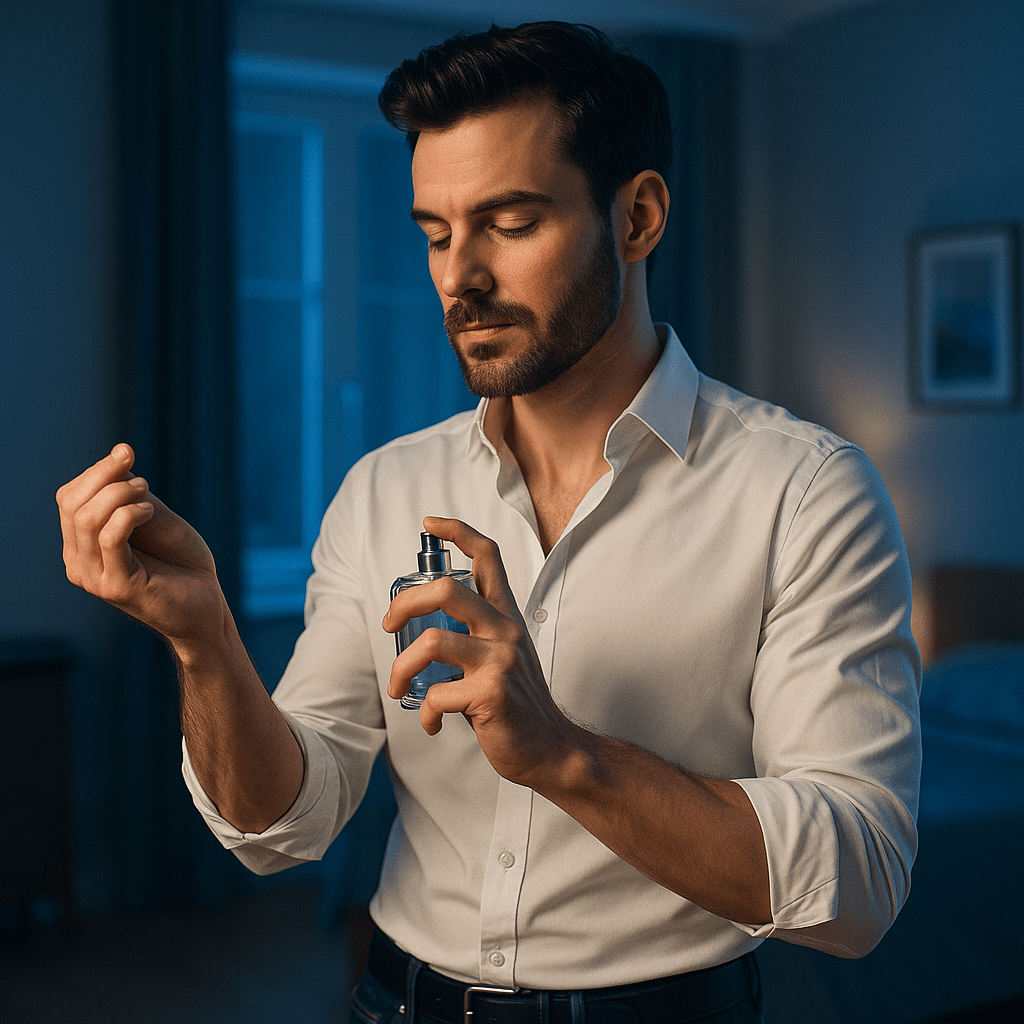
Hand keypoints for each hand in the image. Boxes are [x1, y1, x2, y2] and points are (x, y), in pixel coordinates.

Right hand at [57, 443, 225, 644]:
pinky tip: (149, 512)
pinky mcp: (117, 587)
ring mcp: (95, 578)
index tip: (126, 452)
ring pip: (87, 519)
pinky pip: (110, 539)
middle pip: (72, 505)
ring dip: (120, 494)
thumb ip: (130, 493)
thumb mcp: (153, 517)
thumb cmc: (180, 561)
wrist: (207, 605)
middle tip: (144, 478)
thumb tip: (117, 457)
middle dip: (105, 477)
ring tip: (148, 495)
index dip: (97, 471)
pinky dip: (129, 515)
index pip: (69, 498)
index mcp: (81, 545)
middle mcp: (79, 563)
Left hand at [383, 516, 577, 786]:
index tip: (430, 523)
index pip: (488, 557)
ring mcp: (500, 661)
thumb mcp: (504, 655)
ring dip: (402, 668)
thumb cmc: (518, 704)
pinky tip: (432, 723)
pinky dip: (425, 713)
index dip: (458, 531)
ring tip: (398, 687)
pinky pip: (438, 695)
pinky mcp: (491, 693)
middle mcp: (505, 630)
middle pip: (446, 590)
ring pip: (432, 643)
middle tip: (389, 624)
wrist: (550, 748)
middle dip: (405, 603)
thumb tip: (424, 627)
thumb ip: (475, 634)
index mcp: (506, 616)